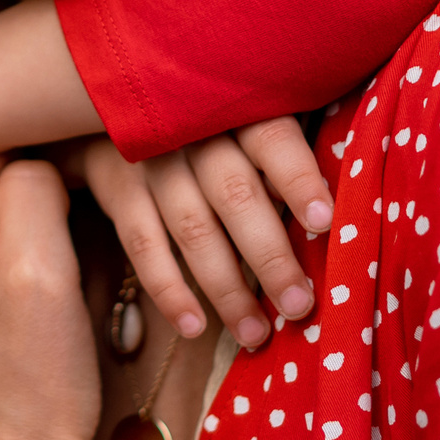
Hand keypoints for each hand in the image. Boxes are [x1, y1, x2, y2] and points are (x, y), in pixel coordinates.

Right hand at [70, 118, 331, 346]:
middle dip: (270, 256)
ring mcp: (151, 161)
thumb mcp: (242, 117)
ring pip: (193, 229)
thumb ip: (279, 153)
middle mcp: (192, 132)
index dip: (298, 179)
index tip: (324, 223)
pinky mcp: (119, 188)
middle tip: (299, 306)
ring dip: (226, 288)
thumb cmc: (208, 121)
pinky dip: (168, 290)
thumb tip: (328, 216)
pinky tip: (194, 327)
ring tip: (255, 334)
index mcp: (235, 109)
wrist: (112, 105)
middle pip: (235, 195)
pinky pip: (141, 246)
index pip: (272, 140)